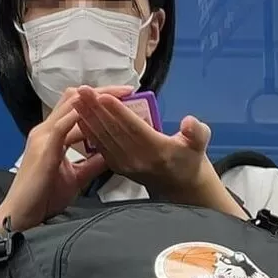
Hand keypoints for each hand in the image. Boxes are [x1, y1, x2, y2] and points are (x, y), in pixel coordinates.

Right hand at [0, 86, 124, 233]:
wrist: (22, 215)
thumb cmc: (43, 199)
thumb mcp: (76, 178)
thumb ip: (91, 164)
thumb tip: (110, 156)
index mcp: (51, 135)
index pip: (75, 106)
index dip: (98, 99)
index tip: (121, 99)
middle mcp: (46, 130)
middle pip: (75, 97)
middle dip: (101, 92)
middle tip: (126, 91)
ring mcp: (44, 136)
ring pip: (72, 105)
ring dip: (96, 99)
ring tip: (119, 97)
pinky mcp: (44, 147)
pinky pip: (64, 125)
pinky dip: (82, 116)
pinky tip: (101, 113)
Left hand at [72, 88, 227, 206]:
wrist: (179, 187)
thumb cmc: (190, 159)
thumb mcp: (200, 145)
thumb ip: (197, 132)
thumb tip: (189, 122)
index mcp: (156, 151)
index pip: (134, 128)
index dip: (118, 113)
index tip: (104, 97)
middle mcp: (136, 159)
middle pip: (113, 131)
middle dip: (96, 110)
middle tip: (82, 90)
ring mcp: (124, 164)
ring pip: (103, 138)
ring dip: (88, 118)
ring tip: (77, 98)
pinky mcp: (117, 166)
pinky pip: (100, 146)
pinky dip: (89, 131)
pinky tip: (80, 117)